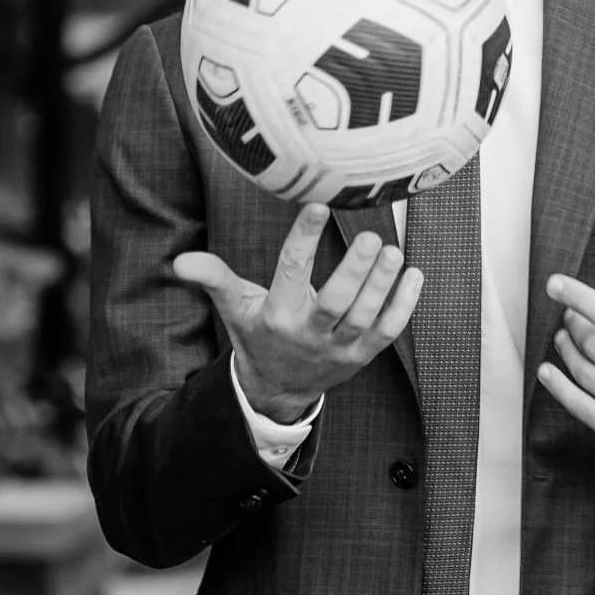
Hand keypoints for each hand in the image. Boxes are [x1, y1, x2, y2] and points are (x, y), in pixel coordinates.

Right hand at [174, 204, 421, 421]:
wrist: (279, 389)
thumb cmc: (258, 335)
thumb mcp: (234, 308)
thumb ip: (213, 279)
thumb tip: (180, 262)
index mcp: (277, 315)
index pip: (291, 272)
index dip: (304, 238)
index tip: (317, 205)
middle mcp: (310, 333)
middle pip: (336, 302)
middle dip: (355, 270)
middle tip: (371, 236)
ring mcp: (340, 347)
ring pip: (365, 316)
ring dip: (382, 284)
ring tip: (392, 251)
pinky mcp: (363, 355)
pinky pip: (389, 332)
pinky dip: (405, 305)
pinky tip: (414, 275)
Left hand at [538, 252, 594, 470]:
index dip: (581, 298)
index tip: (555, 284)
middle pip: (593, 344)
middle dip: (575, 324)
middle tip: (570, 316)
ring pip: (584, 371)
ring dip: (566, 350)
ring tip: (563, 337)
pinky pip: (580, 406)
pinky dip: (558, 387)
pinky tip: (546, 372)